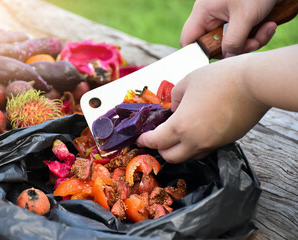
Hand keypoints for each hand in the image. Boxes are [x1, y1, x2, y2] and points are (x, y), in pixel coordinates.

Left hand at [136, 56, 269, 162]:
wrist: (254, 84)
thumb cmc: (218, 79)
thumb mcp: (187, 82)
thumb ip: (174, 99)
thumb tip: (174, 110)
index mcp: (180, 127)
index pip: (156, 142)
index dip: (145, 141)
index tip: (140, 139)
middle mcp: (195, 142)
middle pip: (171, 157)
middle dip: (160, 149)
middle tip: (157, 137)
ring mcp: (212, 144)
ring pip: (189, 156)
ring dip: (179, 150)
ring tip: (177, 135)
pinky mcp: (226, 142)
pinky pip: (205, 150)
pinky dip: (195, 146)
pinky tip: (196, 131)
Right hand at [180, 0, 278, 56]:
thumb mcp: (245, 17)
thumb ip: (233, 41)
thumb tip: (227, 57)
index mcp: (204, 12)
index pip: (189, 40)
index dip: (197, 54)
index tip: (213, 60)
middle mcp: (212, 15)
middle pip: (215, 44)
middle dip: (236, 47)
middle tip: (251, 43)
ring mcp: (226, 17)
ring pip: (232, 42)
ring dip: (252, 41)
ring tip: (267, 28)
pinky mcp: (240, 19)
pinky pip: (244, 36)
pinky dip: (258, 34)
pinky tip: (269, 25)